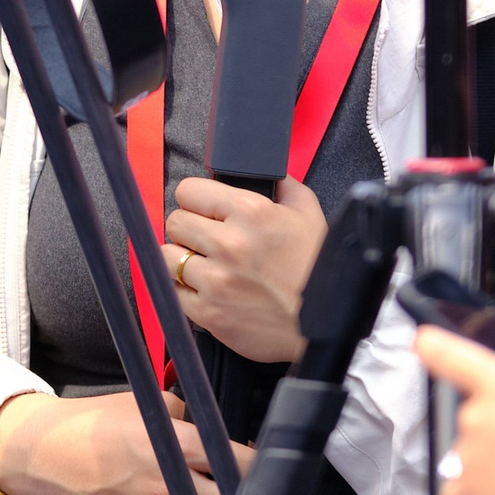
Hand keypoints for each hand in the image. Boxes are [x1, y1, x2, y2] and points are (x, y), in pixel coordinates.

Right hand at [0, 391, 244, 494]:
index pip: (239, 462)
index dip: (260, 466)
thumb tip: (217, 428)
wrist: (49, 454)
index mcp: (176, 445)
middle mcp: (170, 486)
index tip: (263, 465)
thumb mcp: (146, 404)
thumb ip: (188, 415)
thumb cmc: (95, 425)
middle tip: (249, 494)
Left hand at [165, 177, 326, 363]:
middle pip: (175, 222)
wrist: (326, 323)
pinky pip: (174, 292)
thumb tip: (266, 171)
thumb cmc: (318, 269)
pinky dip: (185, 289)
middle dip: (189, 228)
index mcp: (250, 212)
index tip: (202, 209)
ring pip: (168, 257)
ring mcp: (215, 280)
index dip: (196, 199)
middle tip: (206, 239)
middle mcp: (228, 243)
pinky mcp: (209, 313)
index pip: (188, 191)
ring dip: (183, 259)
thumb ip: (283, 185)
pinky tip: (206, 288)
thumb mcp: (309, 213)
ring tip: (204, 264)